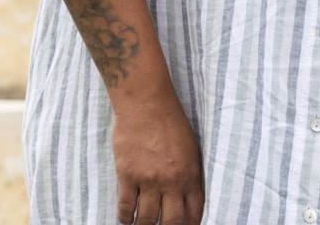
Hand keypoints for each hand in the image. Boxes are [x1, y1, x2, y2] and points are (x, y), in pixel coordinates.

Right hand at [112, 97, 204, 223]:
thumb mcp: (191, 148)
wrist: (147, 105)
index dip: (191, 224)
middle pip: (171, 221)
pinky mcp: (127, 176)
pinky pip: (126, 206)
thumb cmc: (171, 122)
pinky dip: (125, 218)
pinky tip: (126, 222)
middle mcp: (171, 181)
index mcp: (190, 174)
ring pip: (147, 218)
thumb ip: (189, 173)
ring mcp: (148, 180)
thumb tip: (186, 194)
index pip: (194, 210)